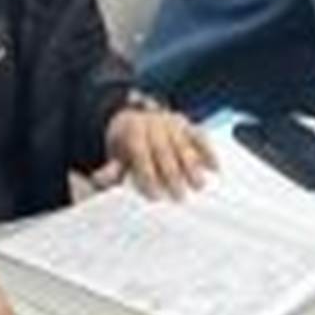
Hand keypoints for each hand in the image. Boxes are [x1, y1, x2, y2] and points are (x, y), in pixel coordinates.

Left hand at [97, 103, 214, 199]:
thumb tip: (99, 180)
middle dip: (172, 174)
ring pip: (184, 143)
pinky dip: (208, 151)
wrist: (135, 118)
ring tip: (199, 185)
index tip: (154, 196)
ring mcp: (173, 122)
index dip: (147, 175)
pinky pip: (200, 136)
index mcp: (133, 129)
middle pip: (164, 150)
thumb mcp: (115, 155)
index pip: (141, 153)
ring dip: (193, 166)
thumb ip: (111, 169)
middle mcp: (154, 123)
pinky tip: (214, 168)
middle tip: (179, 196)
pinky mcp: (188, 124)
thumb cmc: (126, 144)